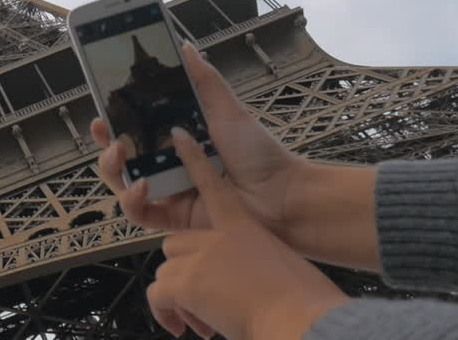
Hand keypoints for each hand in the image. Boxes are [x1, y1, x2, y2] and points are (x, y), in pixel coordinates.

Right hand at [91, 42, 305, 238]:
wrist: (282, 195)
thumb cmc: (258, 153)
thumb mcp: (227, 110)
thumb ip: (204, 80)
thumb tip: (186, 46)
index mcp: (176, 141)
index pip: (134, 130)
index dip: (113, 120)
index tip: (103, 107)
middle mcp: (167, 167)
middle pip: (121, 158)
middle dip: (104, 144)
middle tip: (104, 130)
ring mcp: (168, 193)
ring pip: (122, 185)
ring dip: (112, 169)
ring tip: (120, 153)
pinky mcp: (173, 219)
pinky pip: (140, 213)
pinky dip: (133, 200)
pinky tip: (142, 185)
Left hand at [148, 128, 348, 339]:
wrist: (299, 316)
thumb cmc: (301, 298)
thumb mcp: (277, 267)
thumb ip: (252, 263)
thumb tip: (241, 284)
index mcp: (243, 225)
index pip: (213, 184)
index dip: (194, 160)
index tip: (180, 136)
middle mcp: (217, 233)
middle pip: (176, 242)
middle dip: (184, 272)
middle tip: (206, 302)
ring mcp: (199, 254)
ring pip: (166, 272)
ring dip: (179, 299)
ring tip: (203, 323)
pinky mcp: (185, 279)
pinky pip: (156, 294)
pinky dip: (163, 313)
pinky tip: (177, 328)